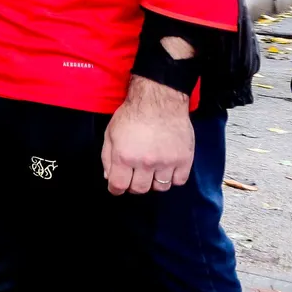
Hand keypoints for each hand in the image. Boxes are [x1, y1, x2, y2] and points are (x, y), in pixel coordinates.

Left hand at [102, 78, 193, 194]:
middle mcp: (145, 162)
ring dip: (154, 182)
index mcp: (124, 156)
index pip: (118, 186)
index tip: (118, 187)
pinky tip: (167, 168)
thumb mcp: (110, 134)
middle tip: (135, 176)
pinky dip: (173, 178)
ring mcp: (166, 162)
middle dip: (134, 186)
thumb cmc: (132, 115)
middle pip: (140, 189)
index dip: (116, 189)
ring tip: (152, 171)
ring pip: (160, 187)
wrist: (159, 102)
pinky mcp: (184, 159)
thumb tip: (109, 178)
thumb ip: (108, 158)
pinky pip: (179, 181)